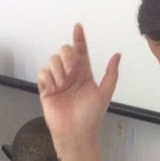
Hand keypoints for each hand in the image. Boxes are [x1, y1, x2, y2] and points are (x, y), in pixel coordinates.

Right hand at [37, 23, 120, 139]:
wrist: (75, 133)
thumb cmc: (90, 116)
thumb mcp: (104, 93)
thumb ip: (111, 74)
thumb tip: (117, 55)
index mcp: (83, 73)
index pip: (80, 51)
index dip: (79, 39)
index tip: (78, 27)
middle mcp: (70, 75)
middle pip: (64, 51)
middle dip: (67, 56)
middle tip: (71, 71)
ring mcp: (57, 81)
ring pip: (52, 60)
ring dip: (57, 69)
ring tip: (62, 84)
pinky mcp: (46, 89)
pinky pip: (42, 73)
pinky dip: (47, 77)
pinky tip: (54, 87)